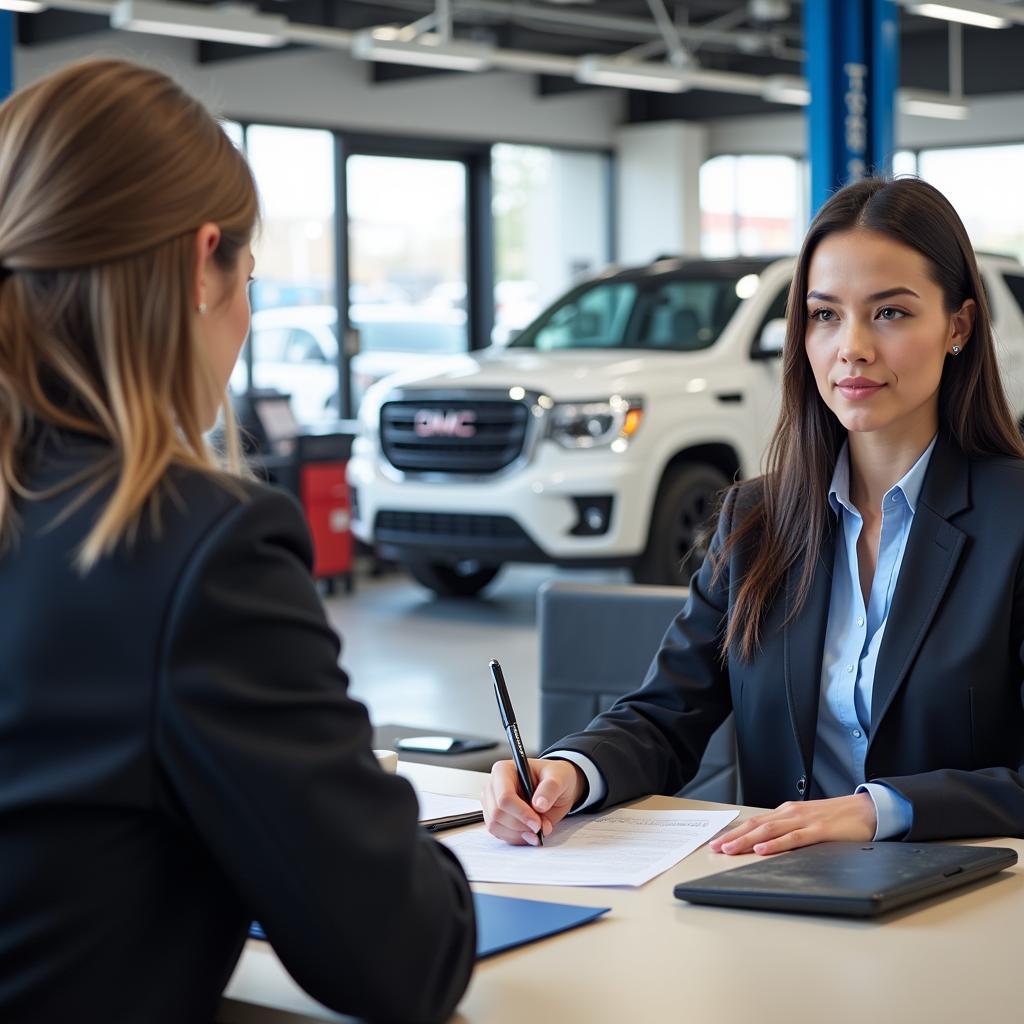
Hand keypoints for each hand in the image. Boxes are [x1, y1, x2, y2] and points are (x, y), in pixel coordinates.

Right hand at [481, 758, 584, 845]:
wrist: (555, 788)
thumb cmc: (554, 778)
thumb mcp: (559, 778)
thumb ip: (550, 789)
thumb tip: (539, 804)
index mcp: (504, 770)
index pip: (504, 796)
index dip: (521, 813)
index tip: (538, 823)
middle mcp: (494, 785)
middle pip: (497, 813)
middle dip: (520, 826)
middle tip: (540, 828)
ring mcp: (491, 802)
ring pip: (495, 825)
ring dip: (518, 833)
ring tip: (537, 830)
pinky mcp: (494, 817)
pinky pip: (498, 833)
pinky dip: (515, 837)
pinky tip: (529, 833)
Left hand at [708, 794, 875, 855]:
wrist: (867, 810)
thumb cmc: (837, 818)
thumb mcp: (807, 822)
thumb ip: (789, 830)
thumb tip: (766, 843)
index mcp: (787, 812)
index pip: (755, 823)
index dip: (735, 832)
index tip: (718, 841)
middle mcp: (791, 813)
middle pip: (756, 826)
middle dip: (733, 837)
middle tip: (715, 847)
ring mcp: (804, 821)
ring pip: (769, 831)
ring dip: (746, 841)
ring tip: (730, 849)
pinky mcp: (819, 830)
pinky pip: (793, 839)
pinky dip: (775, 844)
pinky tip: (762, 850)